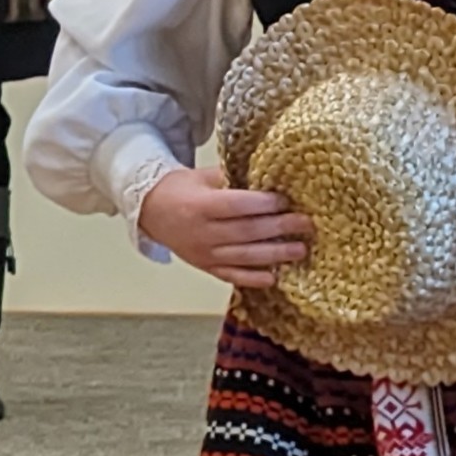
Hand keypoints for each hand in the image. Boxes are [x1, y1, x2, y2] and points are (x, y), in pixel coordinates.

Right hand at [136, 164, 312, 290]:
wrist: (150, 212)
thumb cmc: (180, 190)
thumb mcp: (202, 176)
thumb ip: (232, 178)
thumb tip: (269, 178)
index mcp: (199, 206)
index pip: (237, 205)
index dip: (264, 204)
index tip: (286, 200)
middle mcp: (202, 233)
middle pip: (246, 232)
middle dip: (279, 227)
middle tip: (306, 224)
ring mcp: (203, 254)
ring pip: (244, 256)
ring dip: (275, 254)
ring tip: (300, 250)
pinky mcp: (205, 268)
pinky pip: (231, 276)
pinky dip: (252, 278)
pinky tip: (273, 277)